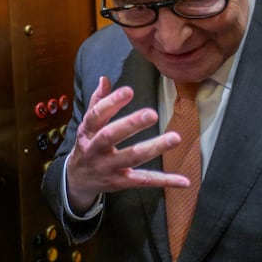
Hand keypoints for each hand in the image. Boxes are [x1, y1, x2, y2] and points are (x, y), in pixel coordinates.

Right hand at [65, 76, 189, 212]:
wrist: (77, 180)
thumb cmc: (87, 146)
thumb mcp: (87, 125)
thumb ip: (97, 102)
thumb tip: (105, 79)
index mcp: (87, 131)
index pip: (96, 115)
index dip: (111, 103)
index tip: (128, 91)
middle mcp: (95, 149)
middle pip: (111, 136)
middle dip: (131, 125)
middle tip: (152, 113)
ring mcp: (108, 167)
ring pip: (131, 158)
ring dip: (154, 148)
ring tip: (175, 138)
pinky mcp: (121, 182)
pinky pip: (143, 180)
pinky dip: (164, 180)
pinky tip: (184, 181)